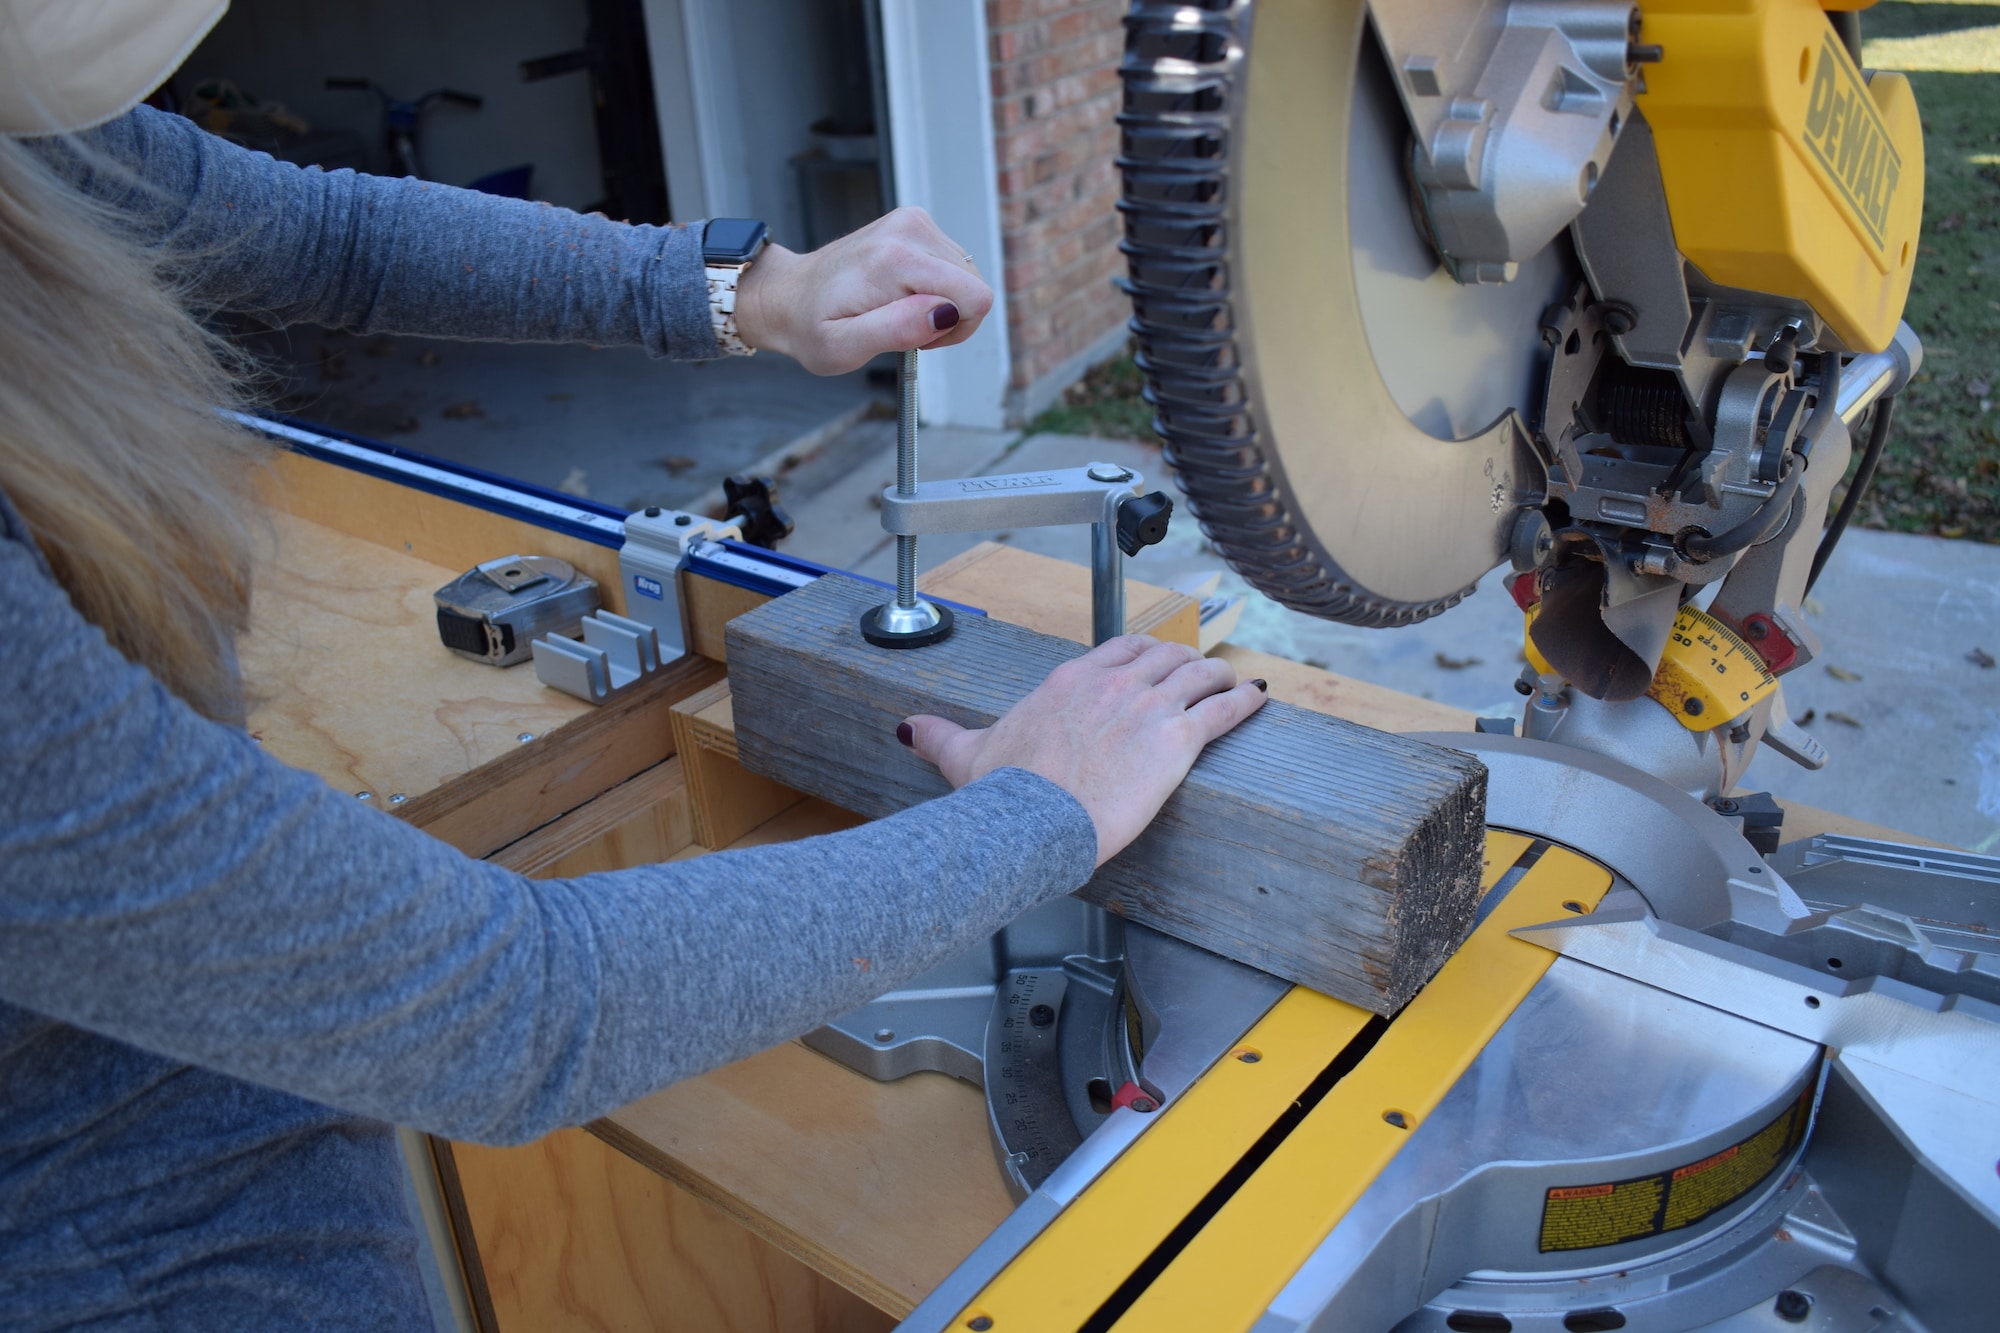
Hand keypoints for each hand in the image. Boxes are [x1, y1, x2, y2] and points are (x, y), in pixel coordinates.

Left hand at [734, 207, 992, 374]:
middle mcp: (908, 230)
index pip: (974, 297)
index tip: (921, 337)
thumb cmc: (812, 326)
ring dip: (942, 304)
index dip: (956, 329)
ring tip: (897, 311)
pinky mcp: (915, 223)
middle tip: (903, 327)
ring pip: (967, 277)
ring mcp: (913, 221)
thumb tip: (944, 312)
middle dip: (948, 318)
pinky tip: (901, 295)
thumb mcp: (843, 347)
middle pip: (974, 287)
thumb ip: (896, 330)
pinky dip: (936, 288)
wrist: (790, 295)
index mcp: (893, 261)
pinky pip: (953, 265)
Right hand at [900, 637, 1268, 865]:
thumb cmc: (1002, 795)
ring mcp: (1147, 709)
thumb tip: (909, 727)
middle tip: (1201, 674)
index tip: (1154, 660)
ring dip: (1220, 677)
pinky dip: (1245, 702)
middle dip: (1187, 662)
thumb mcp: (965, 756)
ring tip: (1234, 684)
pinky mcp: (1176, 741)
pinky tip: (1259, 699)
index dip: (1144, 652)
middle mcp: (1112, 686)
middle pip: (1165, 656)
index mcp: (1069, 684)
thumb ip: (941, 735)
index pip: (1119, 650)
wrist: (1031, 822)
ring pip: (1198, 675)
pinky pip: (1222, 710)